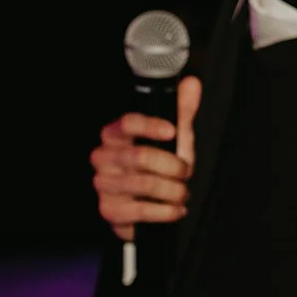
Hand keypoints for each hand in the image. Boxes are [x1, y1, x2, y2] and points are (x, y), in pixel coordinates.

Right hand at [90, 76, 199, 240]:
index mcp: (116, 134)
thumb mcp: (175, 136)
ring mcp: (104, 184)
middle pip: (140, 156)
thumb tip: (192, 83)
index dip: (150, 126)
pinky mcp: (109, 210)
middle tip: (185, 171)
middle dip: (172, 166)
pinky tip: (175, 209)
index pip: (128, 123)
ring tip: (182, 193)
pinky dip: (165, 212)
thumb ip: (182, 110)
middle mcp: (104, 157)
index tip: (173, 131)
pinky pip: (140, 211)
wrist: (150, 203)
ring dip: (173, 191)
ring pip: (144, 184)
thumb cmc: (160, 164)